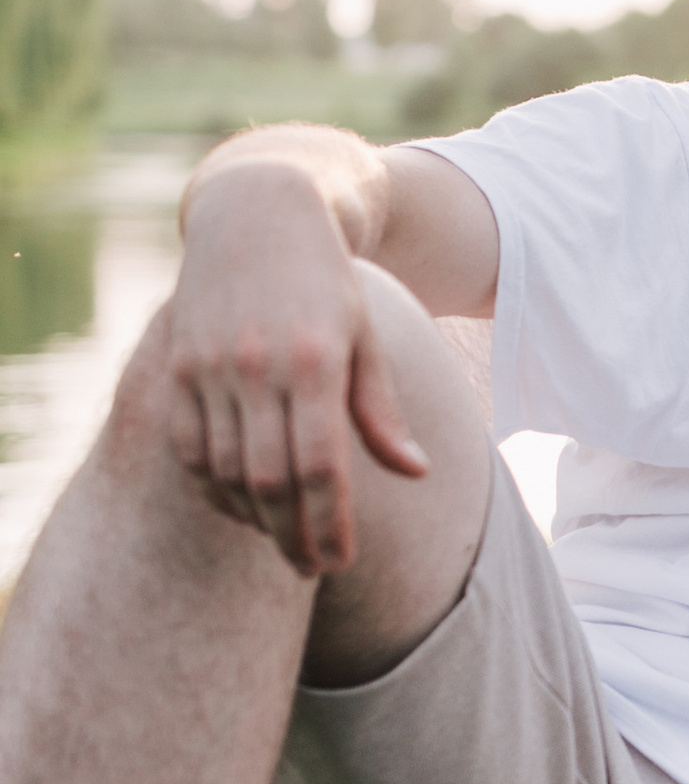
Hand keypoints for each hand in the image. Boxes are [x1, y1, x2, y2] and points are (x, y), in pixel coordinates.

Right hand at [167, 165, 428, 579]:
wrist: (257, 213)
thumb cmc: (325, 282)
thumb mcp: (364, 337)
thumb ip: (381, 410)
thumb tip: (416, 472)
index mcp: (316, 361)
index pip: (322, 469)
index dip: (331, 526)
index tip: (341, 563)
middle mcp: (258, 366)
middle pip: (270, 482)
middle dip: (292, 537)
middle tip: (313, 569)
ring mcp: (209, 367)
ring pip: (224, 472)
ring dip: (253, 518)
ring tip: (283, 538)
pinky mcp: (177, 367)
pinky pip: (188, 448)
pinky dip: (212, 487)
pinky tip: (239, 505)